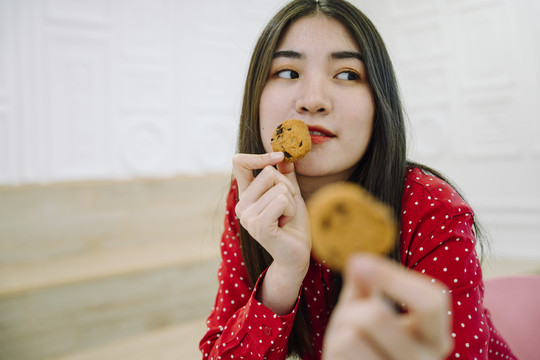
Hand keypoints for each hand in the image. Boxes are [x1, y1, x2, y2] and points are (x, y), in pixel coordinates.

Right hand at [233, 152, 310, 271]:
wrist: (297, 254)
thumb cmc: (294, 225)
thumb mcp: (291, 195)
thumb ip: (285, 176)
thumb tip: (283, 155)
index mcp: (246, 196)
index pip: (239, 163)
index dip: (258, 156)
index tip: (278, 156)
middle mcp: (242, 205)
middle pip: (268, 173)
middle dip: (287, 187)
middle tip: (287, 208)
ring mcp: (248, 217)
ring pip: (279, 188)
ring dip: (291, 203)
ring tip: (285, 218)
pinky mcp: (259, 226)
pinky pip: (282, 201)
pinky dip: (291, 210)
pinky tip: (285, 224)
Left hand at [323, 254, 452, 359]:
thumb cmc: (364, 344)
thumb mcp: (366, 308)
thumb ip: (366, 283)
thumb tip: (359, 260)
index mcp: (434, 335)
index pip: (431, 300)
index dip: (393, 277)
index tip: (359, 262)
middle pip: (377, 315)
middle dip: (353, 309)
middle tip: (351, 318)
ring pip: (352, 335)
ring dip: (341, 331)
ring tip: (349, 343)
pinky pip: (344, 350)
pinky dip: (335, 349)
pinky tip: (345, 358)